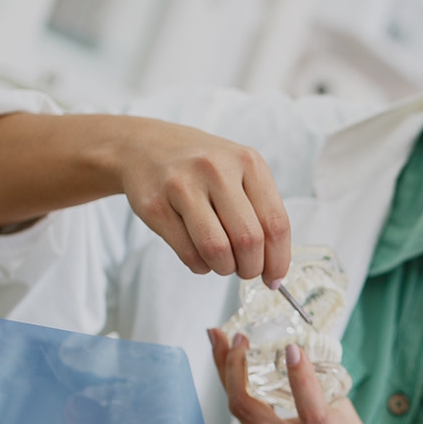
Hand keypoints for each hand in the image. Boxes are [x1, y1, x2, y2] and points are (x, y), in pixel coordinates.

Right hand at [110, 117, 291, 285]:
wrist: (144, 146)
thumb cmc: (201, 166)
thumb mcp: (239, 171)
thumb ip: (261, 211)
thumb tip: (275, 267)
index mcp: (248, 162)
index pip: (275, 223)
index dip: (278, 260)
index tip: (274, 277)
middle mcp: (216, 169)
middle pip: (248, 240)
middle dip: (251, 268)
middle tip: (246, 271)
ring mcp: (182, 186)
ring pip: (217, 250)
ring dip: (224, 268)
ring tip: (223, 262)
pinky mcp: (155, 206)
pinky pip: (188, 253)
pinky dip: (200, 265)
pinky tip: (200, 255)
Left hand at [210, 328, 401, 423]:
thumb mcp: (349, 422)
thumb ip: (323, 392)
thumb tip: (297, 362)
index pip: (309, 406)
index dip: (300, 376)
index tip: (291, 348)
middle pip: (246, 408)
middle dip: (231, 366)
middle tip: (228, 336)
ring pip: (239, 414)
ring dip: (228, 376)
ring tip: (221, 345)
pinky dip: (241, 399)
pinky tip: (236, 378)